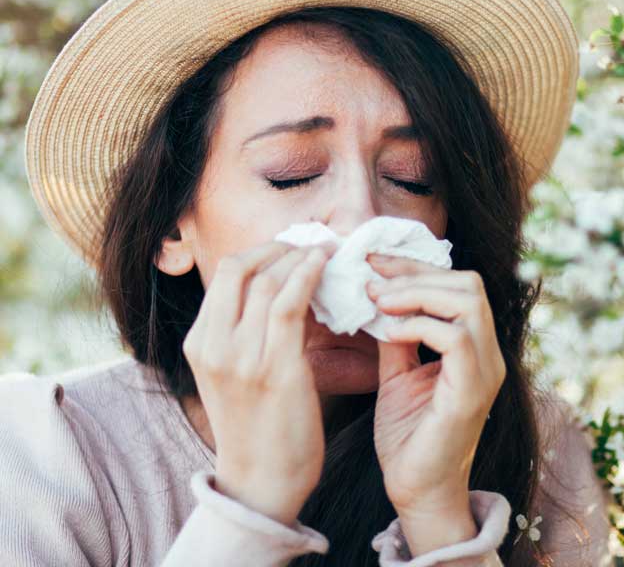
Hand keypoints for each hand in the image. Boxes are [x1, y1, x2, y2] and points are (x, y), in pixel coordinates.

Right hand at [182, 239, 335, 524]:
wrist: (261, 482)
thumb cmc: (257, 423)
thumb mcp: (233, 371)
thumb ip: (245, 329)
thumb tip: (282, 283)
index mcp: (199, 343)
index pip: (226, 274)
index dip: (262, 250)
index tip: (290, 246)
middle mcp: (212, 345)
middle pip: (241, 267)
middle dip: (279, 246)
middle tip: (309, 243)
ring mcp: (240, 357)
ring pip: (267, 280)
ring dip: (300, 257)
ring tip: (324, 252)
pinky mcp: (273, 368)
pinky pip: (289, 304)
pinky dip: (307, 275)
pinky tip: (324, 265)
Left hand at [366, 253, 506, 515]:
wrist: (416, 493)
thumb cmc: (408, 436)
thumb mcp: (397, 372)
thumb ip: (396, 334)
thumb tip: (378, 294)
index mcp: (474, 346)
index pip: (457, 284)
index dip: (415, 266)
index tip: (374, 261)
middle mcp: (489, 353)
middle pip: (468, 283)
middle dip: (416, 272)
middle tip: (373, 279)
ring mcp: (486, 371)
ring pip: (468, 302)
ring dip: (417, 293)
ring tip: (379, 301)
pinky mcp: (472, 392)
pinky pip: (456, 338)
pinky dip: (419, 325)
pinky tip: (389, 332)